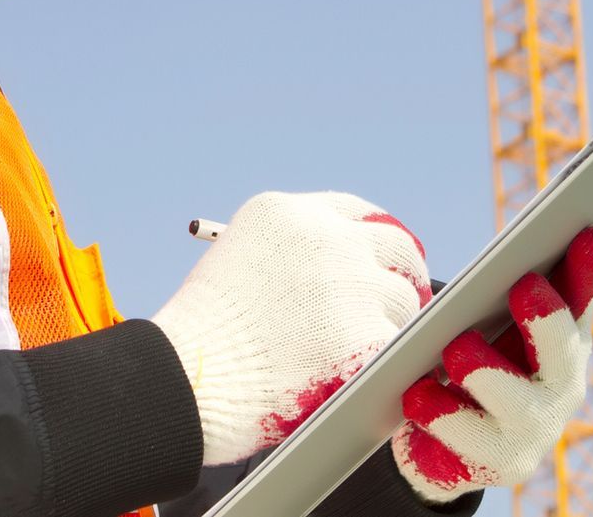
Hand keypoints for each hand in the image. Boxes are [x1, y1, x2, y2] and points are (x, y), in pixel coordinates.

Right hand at [150, 191, 429, 465]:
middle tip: (406, 300)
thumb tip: (340, 268)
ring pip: (402, 300)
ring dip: (392, 324)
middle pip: (396, 245)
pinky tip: (369, 376)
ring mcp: (351, 285)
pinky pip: (399, 346)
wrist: (187, 380)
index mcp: (289, 215)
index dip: (375, 238)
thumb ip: (290, 254)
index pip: (356, 212)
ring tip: (364, 352)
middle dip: (404, 273)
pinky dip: (389, 363)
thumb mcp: (238, 259)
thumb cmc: (203, 339)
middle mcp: (327, 239)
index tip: (386, 258)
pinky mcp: (367, 336)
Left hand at [391, 227, 592, 503]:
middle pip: (564, 354)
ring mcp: (533, 430)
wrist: (450, 439)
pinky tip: (416, 396)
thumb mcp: (491, 321)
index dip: (588, 271)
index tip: (587, 233)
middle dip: (547, 319)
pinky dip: (442, 415)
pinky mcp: (499, 465)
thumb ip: (509, 289)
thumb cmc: (478, 361)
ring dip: (488, 374)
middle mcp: (561, 386)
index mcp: (563, 341)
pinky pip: (470, 443)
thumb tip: (518, 241)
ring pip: (519, 406)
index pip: (582, 301)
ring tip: (456, 350)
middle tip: (525, 284)